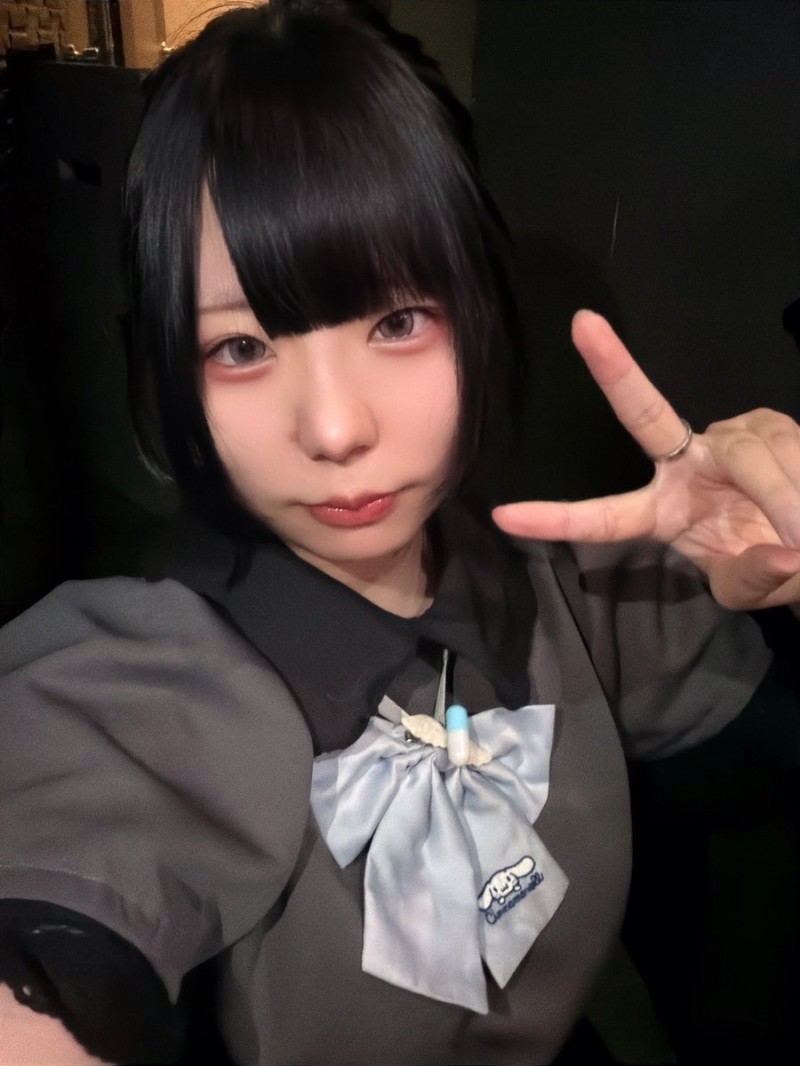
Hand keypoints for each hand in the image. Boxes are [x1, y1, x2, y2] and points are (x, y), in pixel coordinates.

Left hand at [492, 310, 799, 609]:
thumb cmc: (765, 562)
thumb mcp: (748, 585)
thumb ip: (754, 579)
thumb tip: (779, 555)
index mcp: (661, 511)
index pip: (604, 516)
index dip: (557, 519)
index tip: (504, 517)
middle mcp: (684, 463)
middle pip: (645, 416)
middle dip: (614, 371)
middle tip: (583, 326)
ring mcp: (727, 437)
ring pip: (750, 458)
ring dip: (783, 499)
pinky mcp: (769, 423)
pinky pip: (786, 451)